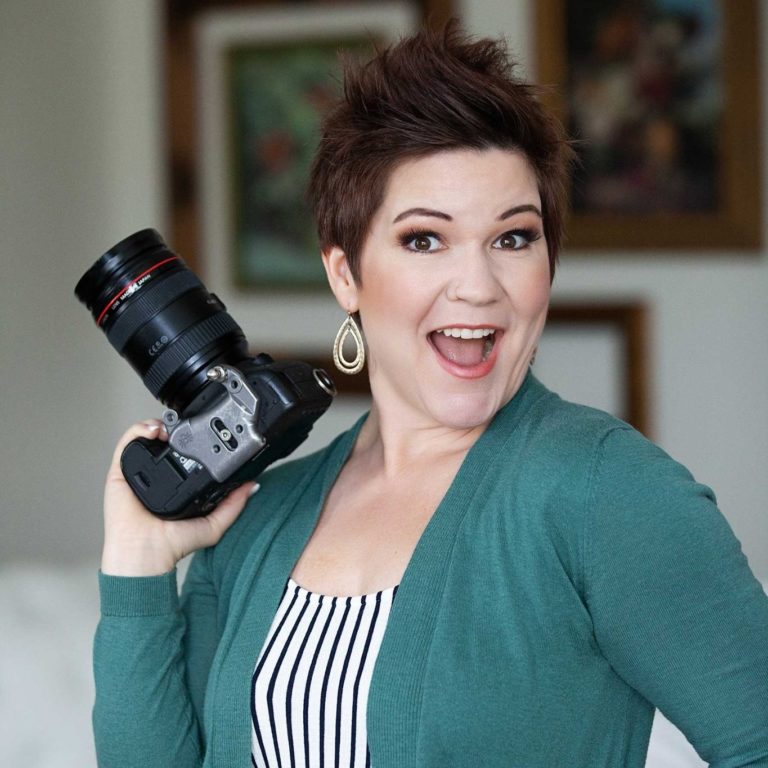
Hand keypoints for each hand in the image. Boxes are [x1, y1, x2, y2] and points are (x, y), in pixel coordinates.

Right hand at [101, 419, 256, 576]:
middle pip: (162, 441)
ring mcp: (136, 473)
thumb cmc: (173, 545)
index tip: (203, 430)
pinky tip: (153, 430)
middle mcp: (155, 476)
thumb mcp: (214, 524)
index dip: (190, 438)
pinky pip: (125, 443)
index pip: (182, 453)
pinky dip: (138, 430)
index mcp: (175, 484)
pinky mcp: (119, 473)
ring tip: (168, 426)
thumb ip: (234, 504)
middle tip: (185, 424)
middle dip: (173, 426)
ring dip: (157, 424)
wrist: (146, 553)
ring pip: (144, 437)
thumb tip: (252, 486)